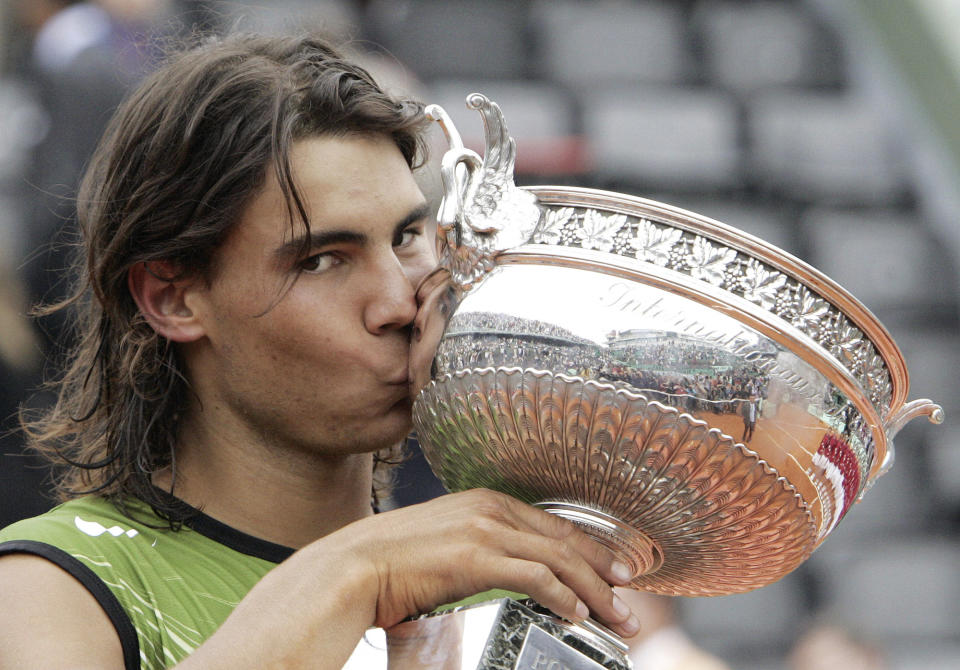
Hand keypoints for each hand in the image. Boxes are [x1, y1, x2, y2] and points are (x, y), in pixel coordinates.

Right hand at [331, 488, 640, 637]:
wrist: (354, 566)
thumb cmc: (394, 561)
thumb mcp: (446, 543)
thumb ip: (479, 548)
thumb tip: (507, 573)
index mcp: (486, 501)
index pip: (553, 524)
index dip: (590, 548)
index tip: (615, 570)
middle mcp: (490, 509)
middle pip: (564, 540)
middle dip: (603, 570)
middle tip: (631, 595)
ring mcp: (483, 530)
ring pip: (557, 559)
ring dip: (593, 591)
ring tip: (617, 616)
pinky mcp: (475, 557)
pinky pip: (534, 577)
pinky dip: (562, 596)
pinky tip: (577, 614)